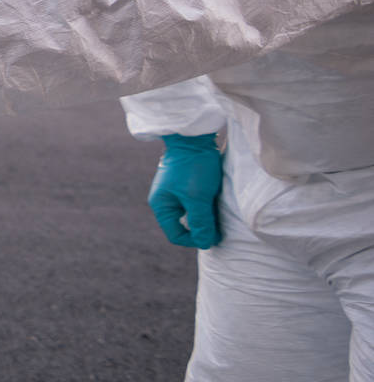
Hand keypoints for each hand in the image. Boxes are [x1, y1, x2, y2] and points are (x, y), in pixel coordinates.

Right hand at [147, 133, 222, 248]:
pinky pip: (196, 204)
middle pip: (184, 226)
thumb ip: (200, 222)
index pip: (176, 235)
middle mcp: (166, 201)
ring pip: (192, 215)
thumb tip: (206, 243)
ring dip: (206, 216)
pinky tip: (217, 200)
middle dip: (202, 228)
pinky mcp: (186, 186)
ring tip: (219, 210)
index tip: (213, 234)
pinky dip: (207, 206)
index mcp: (162, 206)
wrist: (194, 137)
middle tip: (219, 224)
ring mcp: (176, 193)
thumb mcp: (198, 197)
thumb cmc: (193, 167)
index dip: (194, 239)